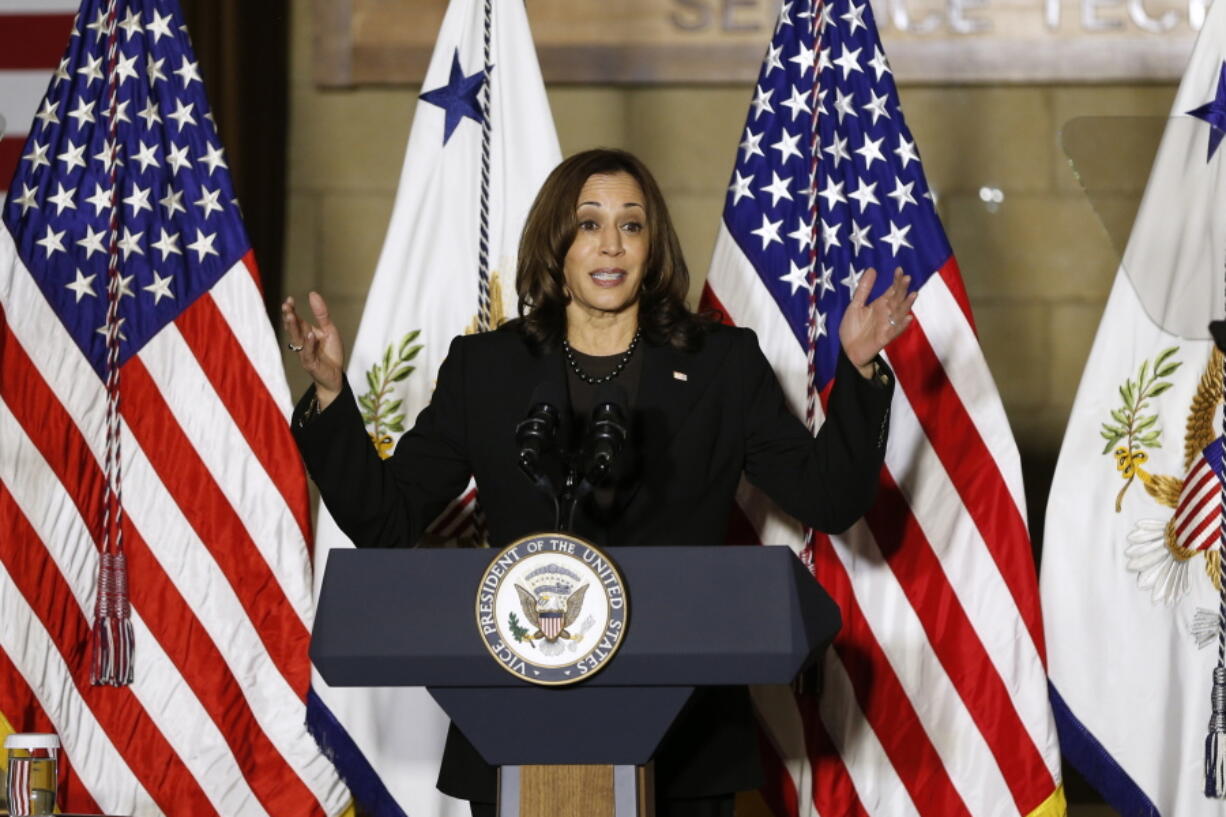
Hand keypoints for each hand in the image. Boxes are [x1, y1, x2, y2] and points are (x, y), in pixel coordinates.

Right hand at [281, 291, 344, 407]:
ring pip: (297, 339)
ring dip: (293, 328)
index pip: (296, 320)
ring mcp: (304, 353)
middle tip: (286, 306)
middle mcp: (302, 343)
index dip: (291, 310)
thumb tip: (312, 293)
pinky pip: (308, 353)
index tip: (289, 299)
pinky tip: (310, 335)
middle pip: (293, 328)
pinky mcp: (310, 364)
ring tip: (291, 315)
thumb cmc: (331, 353)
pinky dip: (309, 344)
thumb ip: (321, 314)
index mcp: (306, 333)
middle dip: (289, 317)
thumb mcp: (329, 330)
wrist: (336, 376)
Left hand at [838, 267, 915, 376]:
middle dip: (902, 289)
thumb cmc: (853, 328)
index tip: (899, 269)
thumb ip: (864, 289)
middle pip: (897, 299)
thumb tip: (872, 269)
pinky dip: (902, 325)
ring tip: (913, 294)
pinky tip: (909, 318)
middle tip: (907, 278)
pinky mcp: (885, 337)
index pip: (892, 290)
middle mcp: (887, 313)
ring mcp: (887, 325)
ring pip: (900, 313)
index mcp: (880, 304)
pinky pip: (895, 331)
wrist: (848, 350)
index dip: (896, 280)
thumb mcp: (855, 305)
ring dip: (907, 304)